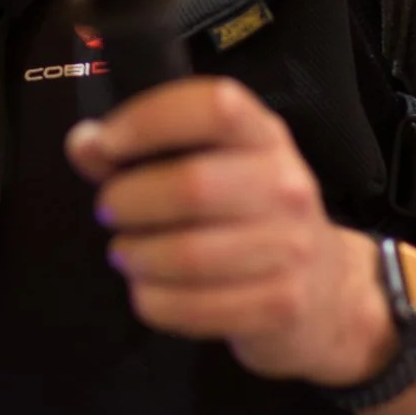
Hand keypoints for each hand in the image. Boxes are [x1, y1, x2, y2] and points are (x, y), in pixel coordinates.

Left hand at [65, 79, 395, 385]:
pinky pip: (195, 308)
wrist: (331, 294)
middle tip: (110, 211)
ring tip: (126, 253)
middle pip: (191, 186)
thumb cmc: (251, 217)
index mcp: (264, 135)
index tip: (108, 143)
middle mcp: (285, 184)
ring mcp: (291, 248)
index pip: (213, 107)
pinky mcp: (281, 305)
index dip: (150, 119)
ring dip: (137, 256)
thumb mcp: (209, 166)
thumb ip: (138, 150)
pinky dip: (155, 301)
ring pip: (189, 254)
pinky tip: (149, 291)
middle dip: (129, 201)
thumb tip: (85, 143)